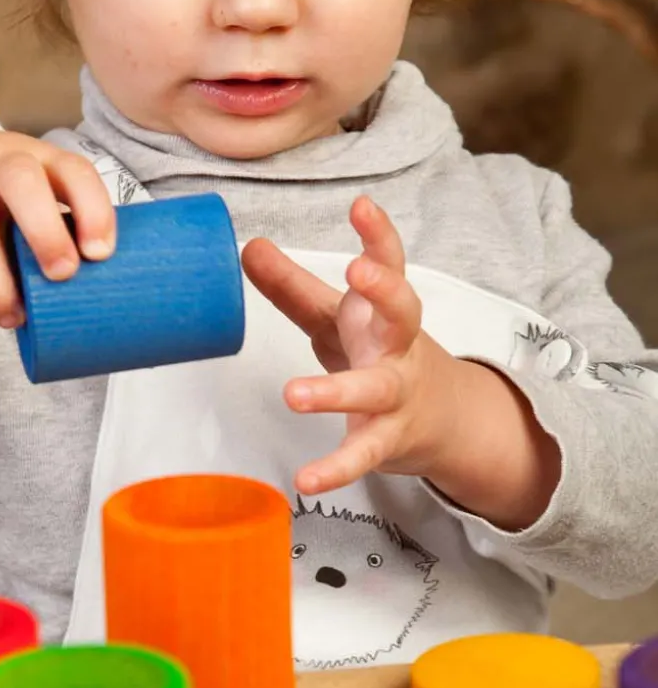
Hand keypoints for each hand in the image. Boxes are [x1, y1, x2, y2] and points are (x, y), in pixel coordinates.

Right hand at [0, 127, 115, 327]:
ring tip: (16, 317)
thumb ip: (69, 225)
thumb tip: (98, 291)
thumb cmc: (15, 193)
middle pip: (22, 184)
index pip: (76, 173)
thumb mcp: (46, 190)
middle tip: (63, 275)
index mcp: (45, 160)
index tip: (101, 254)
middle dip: (45, 233)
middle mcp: (3, 166)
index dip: (93, 212)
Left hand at [242, 195, 457, 494]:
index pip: (391, 264)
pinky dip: (334, 469)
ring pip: (374, 390)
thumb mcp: (337, 317)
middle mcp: (397, 348)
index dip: (379, 235)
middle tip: (358, 271)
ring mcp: (395, 396)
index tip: (362, 206)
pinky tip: (305, 481)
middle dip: (385, 290)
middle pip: (404, 314)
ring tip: (293, 395)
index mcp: (383, 312)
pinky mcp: (386, 440)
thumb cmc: (379, 355)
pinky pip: (361, 456)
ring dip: (336, 391)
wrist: (441, 419)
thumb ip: (293, 287)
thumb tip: (247, 247)